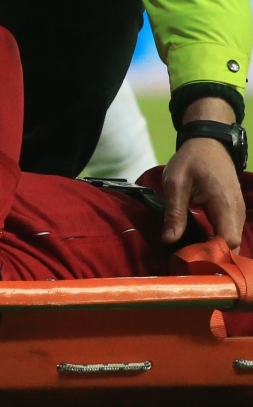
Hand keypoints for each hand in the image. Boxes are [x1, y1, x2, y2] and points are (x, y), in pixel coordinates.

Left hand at [162, 97, 244, 250]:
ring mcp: (238, 212)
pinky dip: (216, 243)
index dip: (213, 255)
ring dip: (214, 251)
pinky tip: (198, 248)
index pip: (228, 241)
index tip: (191, 261)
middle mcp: (237, 211)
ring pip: (232, 241)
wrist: (208, 143)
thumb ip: (175, 213)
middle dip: (213, 258)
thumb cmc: (191, 160)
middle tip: (187, 264)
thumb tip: (169, 240)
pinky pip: (228, 233)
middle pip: (232, 246)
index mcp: (225, 204)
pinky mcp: (233, 212)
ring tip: (190, 259)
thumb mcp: (176, 184)